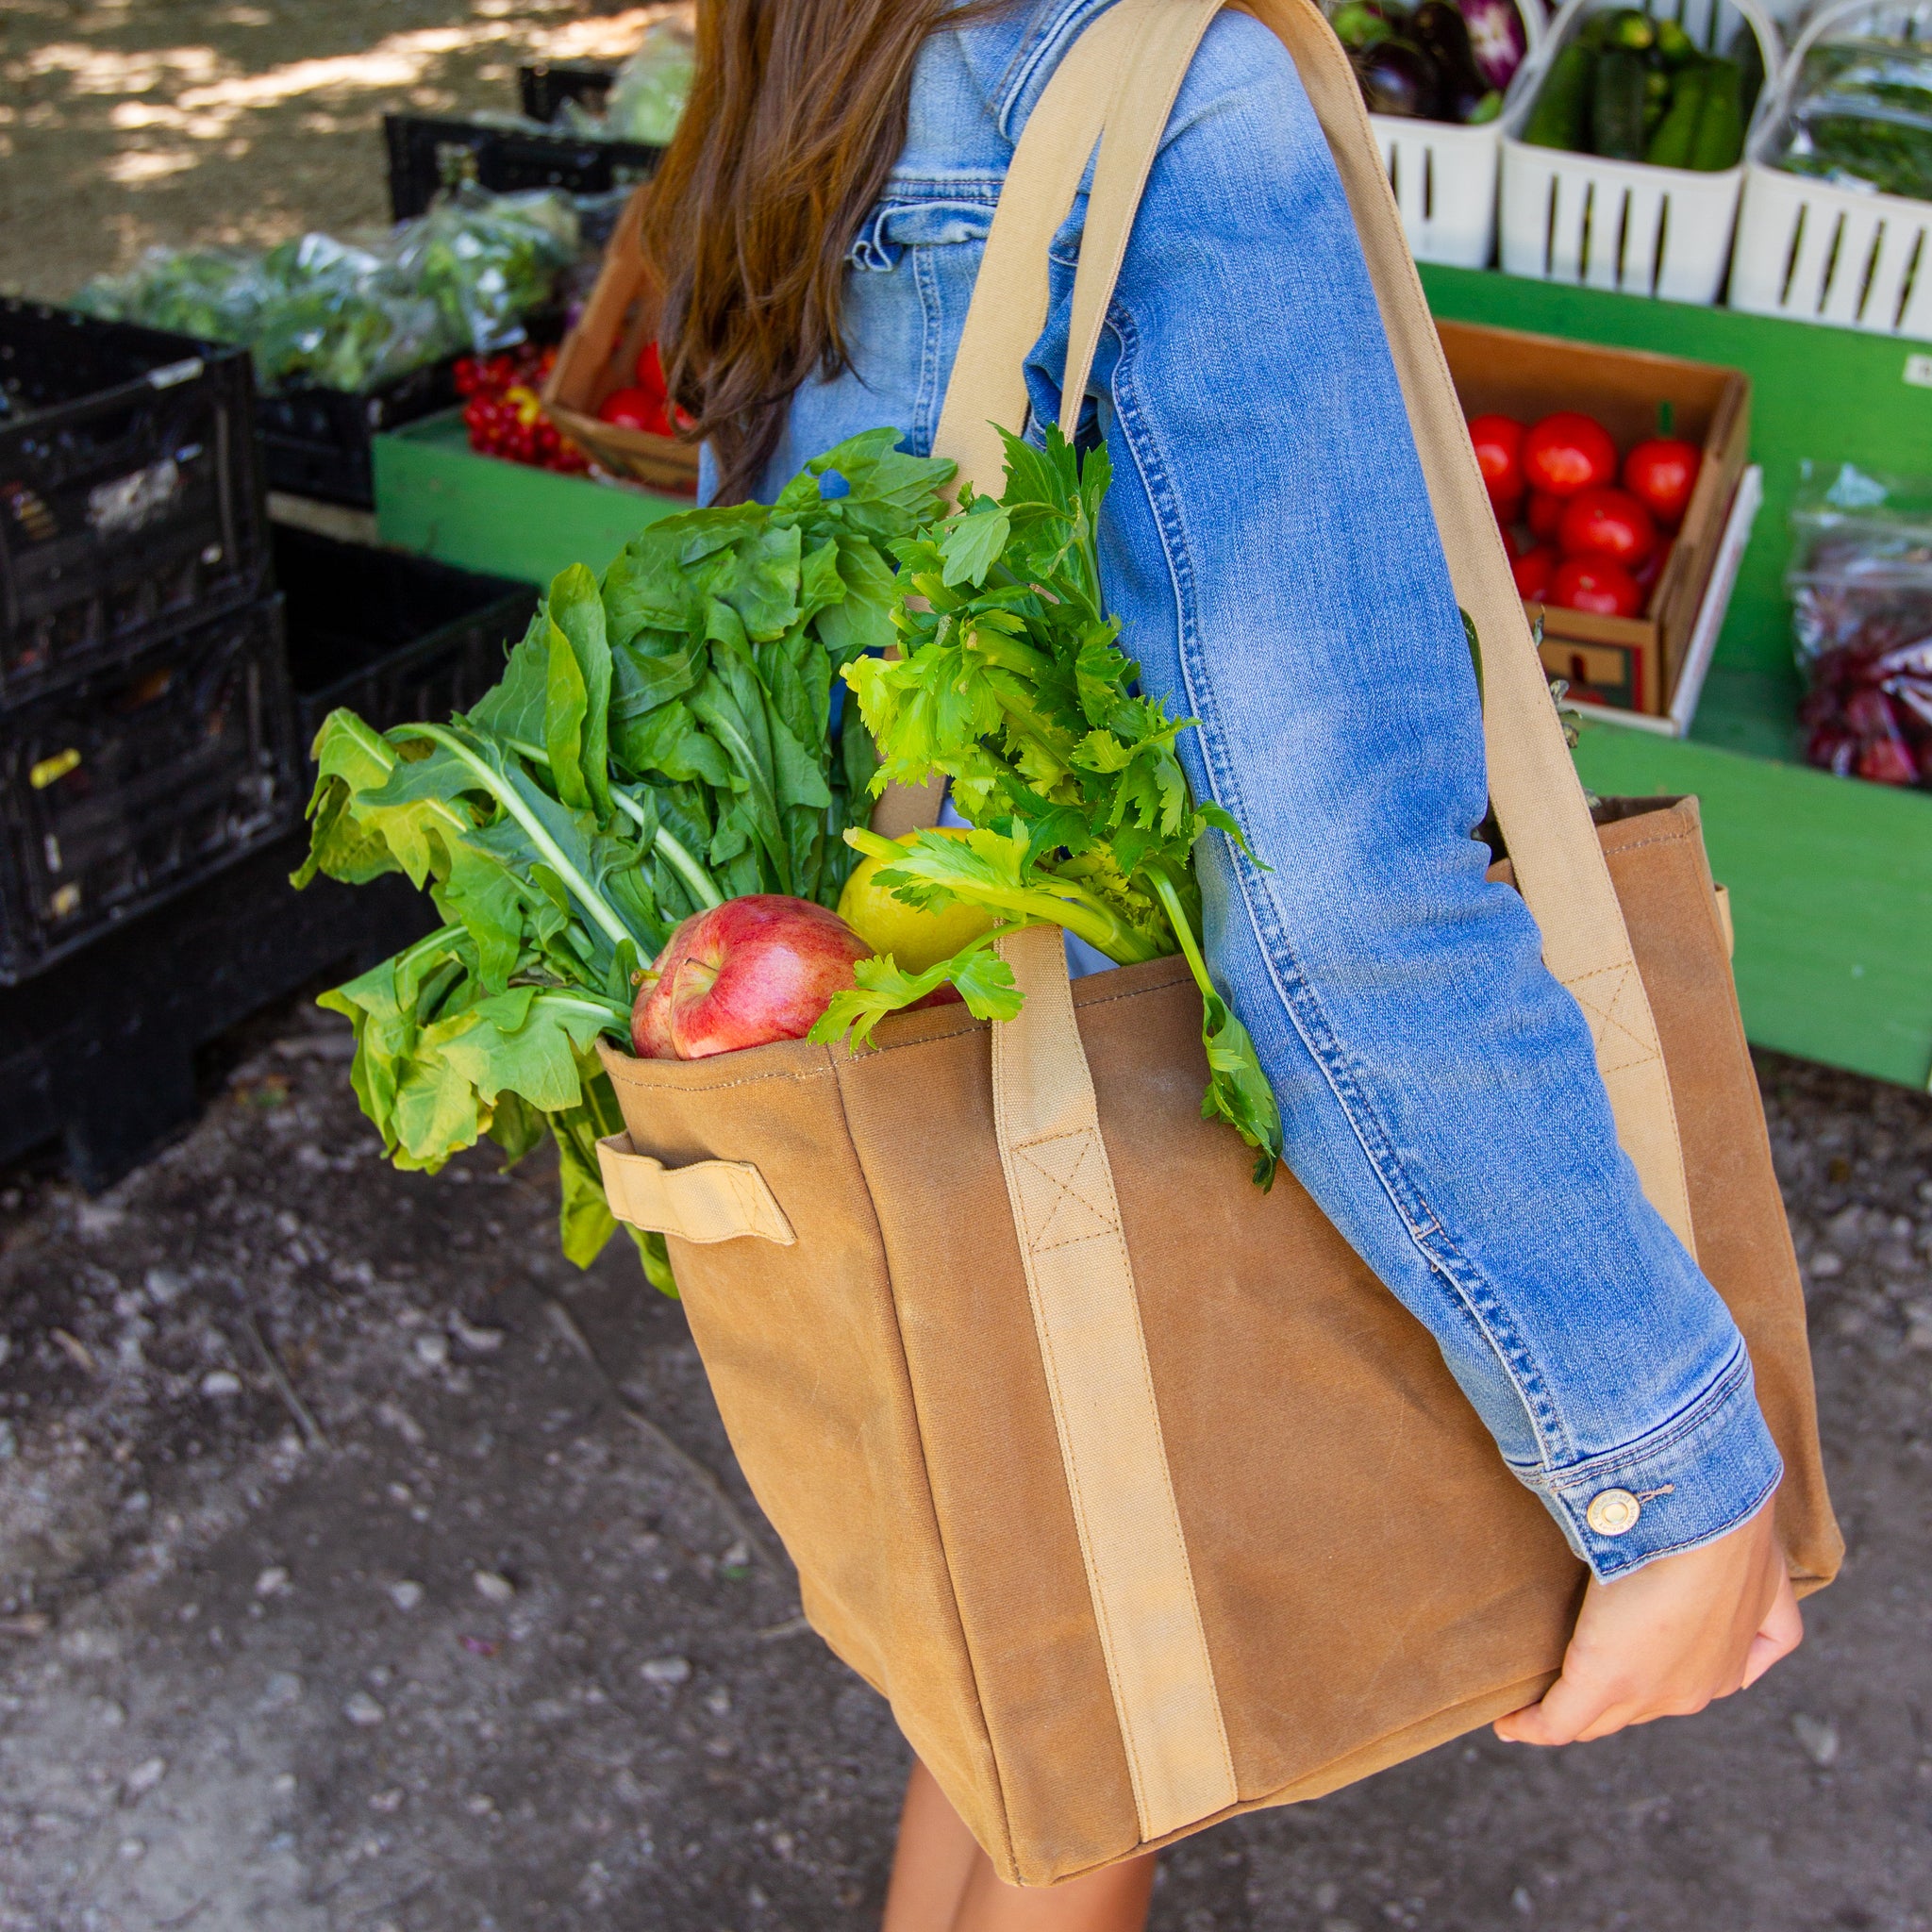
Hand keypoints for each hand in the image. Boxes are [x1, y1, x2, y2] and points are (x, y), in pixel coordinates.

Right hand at [1494, 1496, 1800, 1746]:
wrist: (1704, 1515)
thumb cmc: (1725, 1520)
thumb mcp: (1755, 1567)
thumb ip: (1752, 1589)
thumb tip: (1745, 1584)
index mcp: (1729, 1662)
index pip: (1681, 1682)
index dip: (1652, 1675)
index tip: (1621, 1660)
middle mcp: (1695, 1689)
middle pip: (1641, 1707)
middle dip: (1609, 1701)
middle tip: (1565, 1682)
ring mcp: (1653, 1692)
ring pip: (1603, 1716)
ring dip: (1571, 1710)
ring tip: (1535, 1698)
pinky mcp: (1603, 1678)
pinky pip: (1558, 1721)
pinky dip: (1529, 1725)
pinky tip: (1507, 1722)